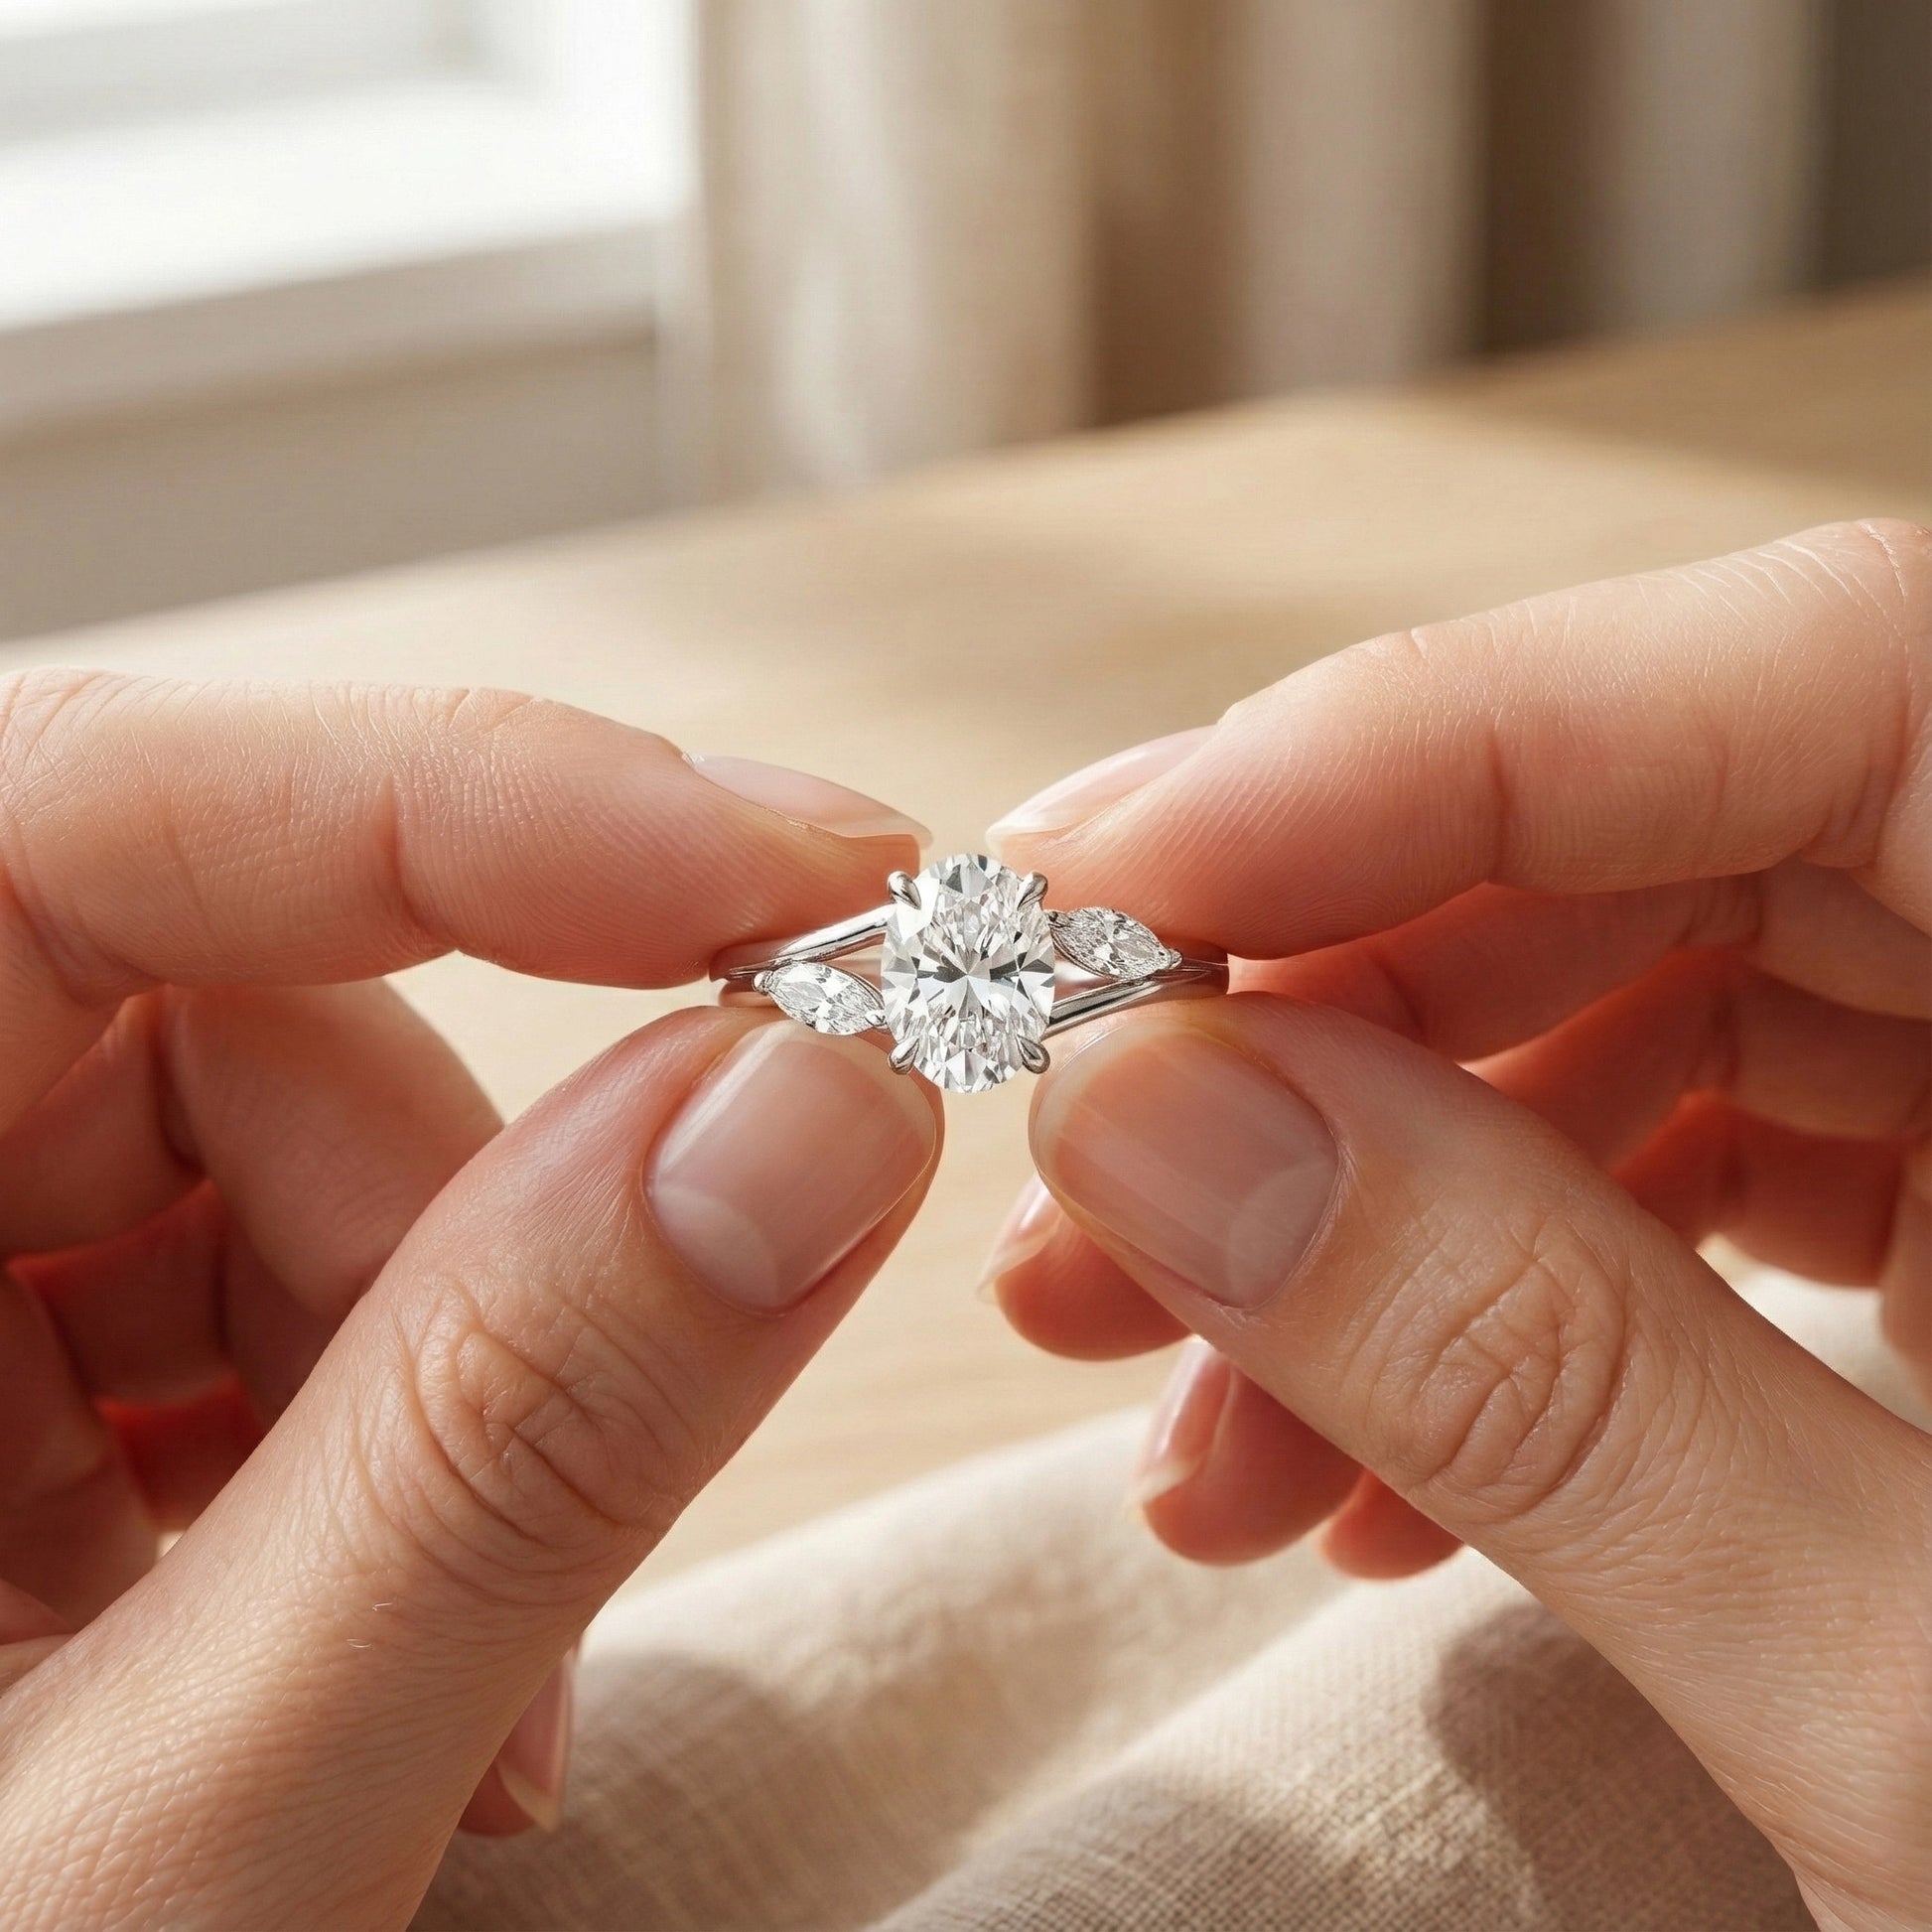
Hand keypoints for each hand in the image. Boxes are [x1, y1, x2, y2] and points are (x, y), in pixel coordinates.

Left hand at [0, 675, 939, 1929]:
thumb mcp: (155, 1860)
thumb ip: (496, 1462)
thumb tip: (820, 1110)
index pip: (84, 815)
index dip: (472, 797)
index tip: (802, 877)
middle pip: (231, 994)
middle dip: (487, 1219)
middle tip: (624, 1466)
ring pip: (290, 1134)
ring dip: (462, 1367)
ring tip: (472, 1695)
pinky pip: (271, 1273)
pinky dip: (404, 1432)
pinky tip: (405, 1660)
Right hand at [983, 522, 1929, 1931]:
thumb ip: (1546, 1379)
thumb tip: (1156, 1125)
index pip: (1823, 679)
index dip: (1411, 748)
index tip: (1096, 882)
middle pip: (1667, 833)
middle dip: (1318, 1009)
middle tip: (1081, 1156)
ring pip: (1629, 1002)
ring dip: (1360, 1195)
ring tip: (1176, 1403)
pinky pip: (1676, 1151)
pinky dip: (1482, 1293)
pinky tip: (1348, 1467)